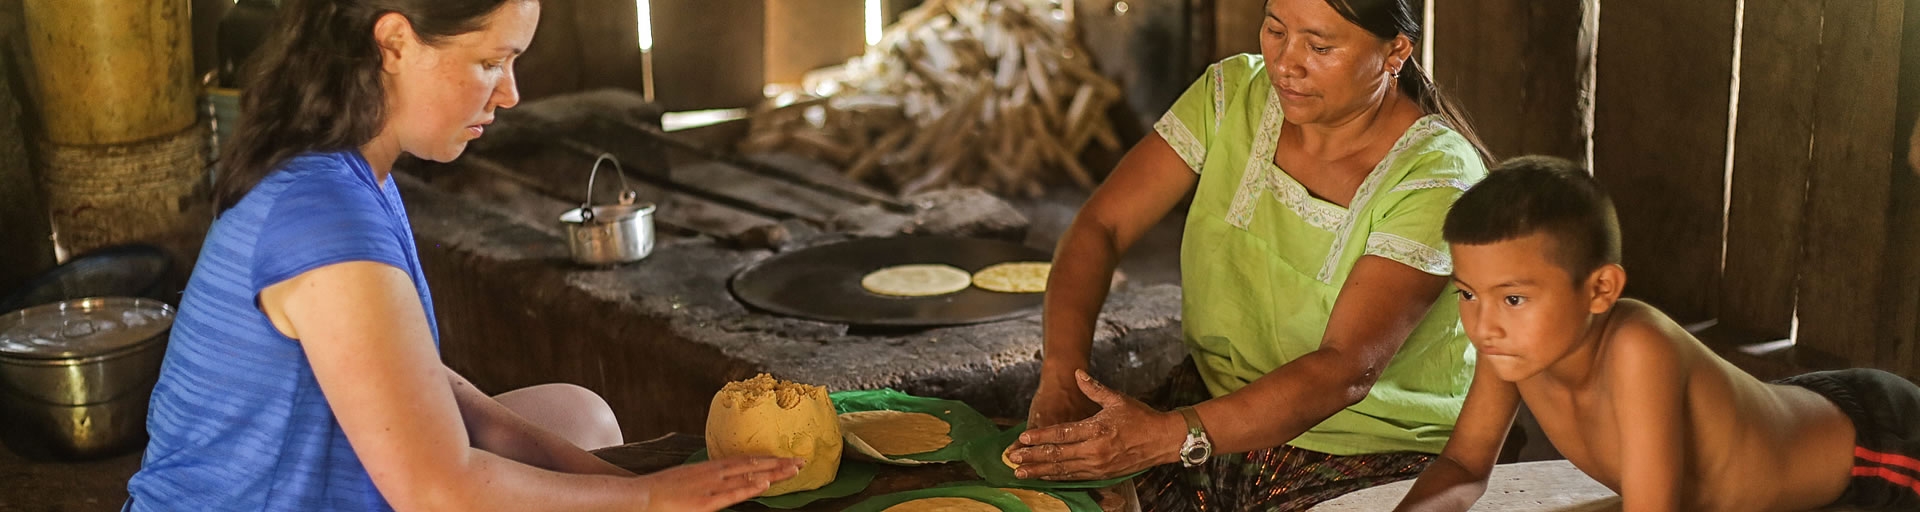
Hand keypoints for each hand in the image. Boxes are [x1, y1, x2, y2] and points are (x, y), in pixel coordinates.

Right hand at [630, 456, 802, 511]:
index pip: (745, 461)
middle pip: (752, 465)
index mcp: (710, 469)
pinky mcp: (704, 501)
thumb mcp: (689, 481)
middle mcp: (713, 474)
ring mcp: (710, 486)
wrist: (638, 496)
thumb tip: (723, 479)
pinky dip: (749, 487)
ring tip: (794, 469)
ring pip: (747, 475)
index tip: (786, 458)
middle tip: (801, 460)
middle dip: (778, 464)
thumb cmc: (661, 492)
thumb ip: (708, 480)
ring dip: (772, 472)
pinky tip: (765, 484)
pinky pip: (731, 493)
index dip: (767, 459)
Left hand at [1010, 370, 1181, 480]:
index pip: (1061, 434)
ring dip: (1041, 472)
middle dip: (1033, 458)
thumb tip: (1077, 374)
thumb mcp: (1117, 399)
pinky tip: (1044, 477)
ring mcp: (1099, 465)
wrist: (1164, 440)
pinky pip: (1075, 478)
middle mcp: (1095, 450)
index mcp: (1097, 429)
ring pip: (1063, 470)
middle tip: (1013, 460)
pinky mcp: (1103, 475)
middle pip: (1057, 455)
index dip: (1040, 437)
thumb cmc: (1141, 418)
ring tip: (1021, 473)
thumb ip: (1093, 388)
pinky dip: (1057, 477)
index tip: (1022, 438)